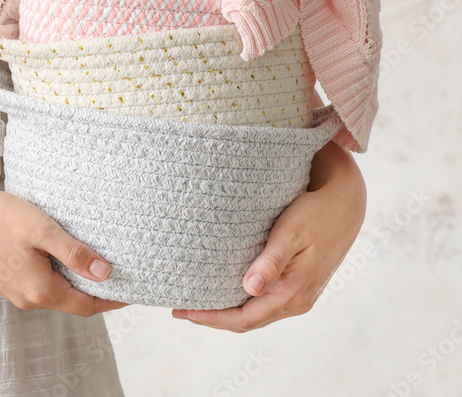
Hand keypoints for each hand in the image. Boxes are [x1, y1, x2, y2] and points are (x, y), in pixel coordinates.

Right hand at [0, 189, 129, 316]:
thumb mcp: (43, 230)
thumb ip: (75, 253)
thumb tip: (106, 274)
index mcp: (41, 290)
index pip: (88, 306)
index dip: (113, 300)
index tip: (134, 289)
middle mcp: (30, 298)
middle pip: (74, 303)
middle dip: (99, 293)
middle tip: (122, 274)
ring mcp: (18, 292)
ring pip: (59, 295)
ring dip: (79, 285)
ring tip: (98, 264)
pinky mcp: (10, 282)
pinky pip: (44, 287)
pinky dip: (61, 278)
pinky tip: (67, 259)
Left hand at [170, 140, 366, 331]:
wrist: (346, 204)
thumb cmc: (315, 214)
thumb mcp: (290, 233)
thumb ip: (270, 262)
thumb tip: (249, 289)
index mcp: (293, 293)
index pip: (244, 318)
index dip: (212, 319)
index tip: (184, 311)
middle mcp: (297, 301)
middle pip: (247, 321)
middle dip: (212, 318)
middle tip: (179, 310)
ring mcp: (299, 295)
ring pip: (255, 313)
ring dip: (225, 311)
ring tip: (196, 302)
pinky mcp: (298, 284)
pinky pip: (263, 302)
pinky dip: (240, 302)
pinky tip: (223, 290)